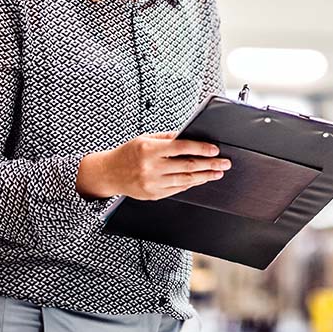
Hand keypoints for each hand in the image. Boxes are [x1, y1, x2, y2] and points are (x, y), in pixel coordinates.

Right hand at [76, 132, 228, 200]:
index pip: (181, 147)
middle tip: (224, 163)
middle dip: (209, 164)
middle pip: (187, 166)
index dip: (201, 148)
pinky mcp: (153, 195)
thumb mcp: (145, 139)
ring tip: (217, 172)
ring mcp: (152, 183)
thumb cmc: (128, 153)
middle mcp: (151, 167)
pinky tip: (200, 179)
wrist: (108, 173)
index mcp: (149, 150)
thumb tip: (189, 136)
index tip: (215, 150)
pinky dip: (191, 184)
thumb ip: (168, 138)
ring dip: (204, 176)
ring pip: (185, 180)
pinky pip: (177, 189)